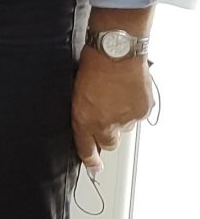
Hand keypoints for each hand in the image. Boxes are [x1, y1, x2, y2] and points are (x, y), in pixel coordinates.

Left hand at [73, 48, 152, 168]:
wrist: (116, 51)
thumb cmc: (93, 65)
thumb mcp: (77, 92)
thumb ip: (82, 111)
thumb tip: (88, 121)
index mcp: (84, 119)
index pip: (86, 148)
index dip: (90, 159)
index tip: (94, 167)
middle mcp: (105, 124)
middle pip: (109, 144)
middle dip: (107, 135)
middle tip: (107, 116)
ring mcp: (126, 119)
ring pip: (125, 129)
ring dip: (121, 118)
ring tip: (116, 96)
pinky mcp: (141, 111)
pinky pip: (137, 117)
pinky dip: (133, 108)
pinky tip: (128, 93)